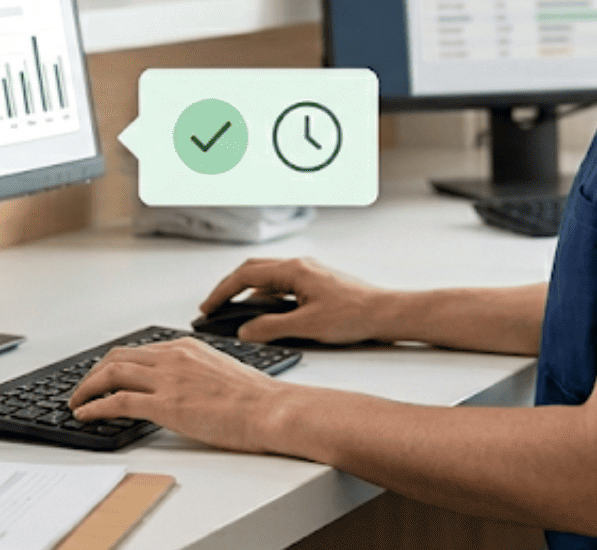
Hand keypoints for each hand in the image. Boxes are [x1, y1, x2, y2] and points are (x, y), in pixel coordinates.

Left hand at [68, 337, 298, 452]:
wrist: (272, 410)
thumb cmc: (257, 398)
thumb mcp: (221, 372)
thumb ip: (196, 373)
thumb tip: (184, 389)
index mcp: (187, 347)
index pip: (139, 350)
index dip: (114, 363)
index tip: (104, 374)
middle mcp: (173, 357)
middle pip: (117, 357)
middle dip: (94, 373)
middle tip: (83, 388)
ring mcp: (167, 379)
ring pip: (111, 373)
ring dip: (87, 388)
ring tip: (76, 402)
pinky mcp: (165, 404)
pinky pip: (118, 401)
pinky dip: (94, 406)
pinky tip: (85, 415)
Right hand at [201, 257, 392, 343]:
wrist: (388, 313)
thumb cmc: (355, 315)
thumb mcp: (307, 326)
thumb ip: (271, 328)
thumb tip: (245, 331)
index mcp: (294, 270)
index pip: (246, 275)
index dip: (222, 291)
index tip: (208, 307)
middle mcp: (299, 266)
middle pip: (253, 271)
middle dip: (230, 289)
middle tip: (215, 308)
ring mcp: (309, 274)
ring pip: (268, 280)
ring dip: (249, 296)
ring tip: (236, 316)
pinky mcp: (317, 285)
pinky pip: (283, 288)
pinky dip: (267, 301)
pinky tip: (267, 319)